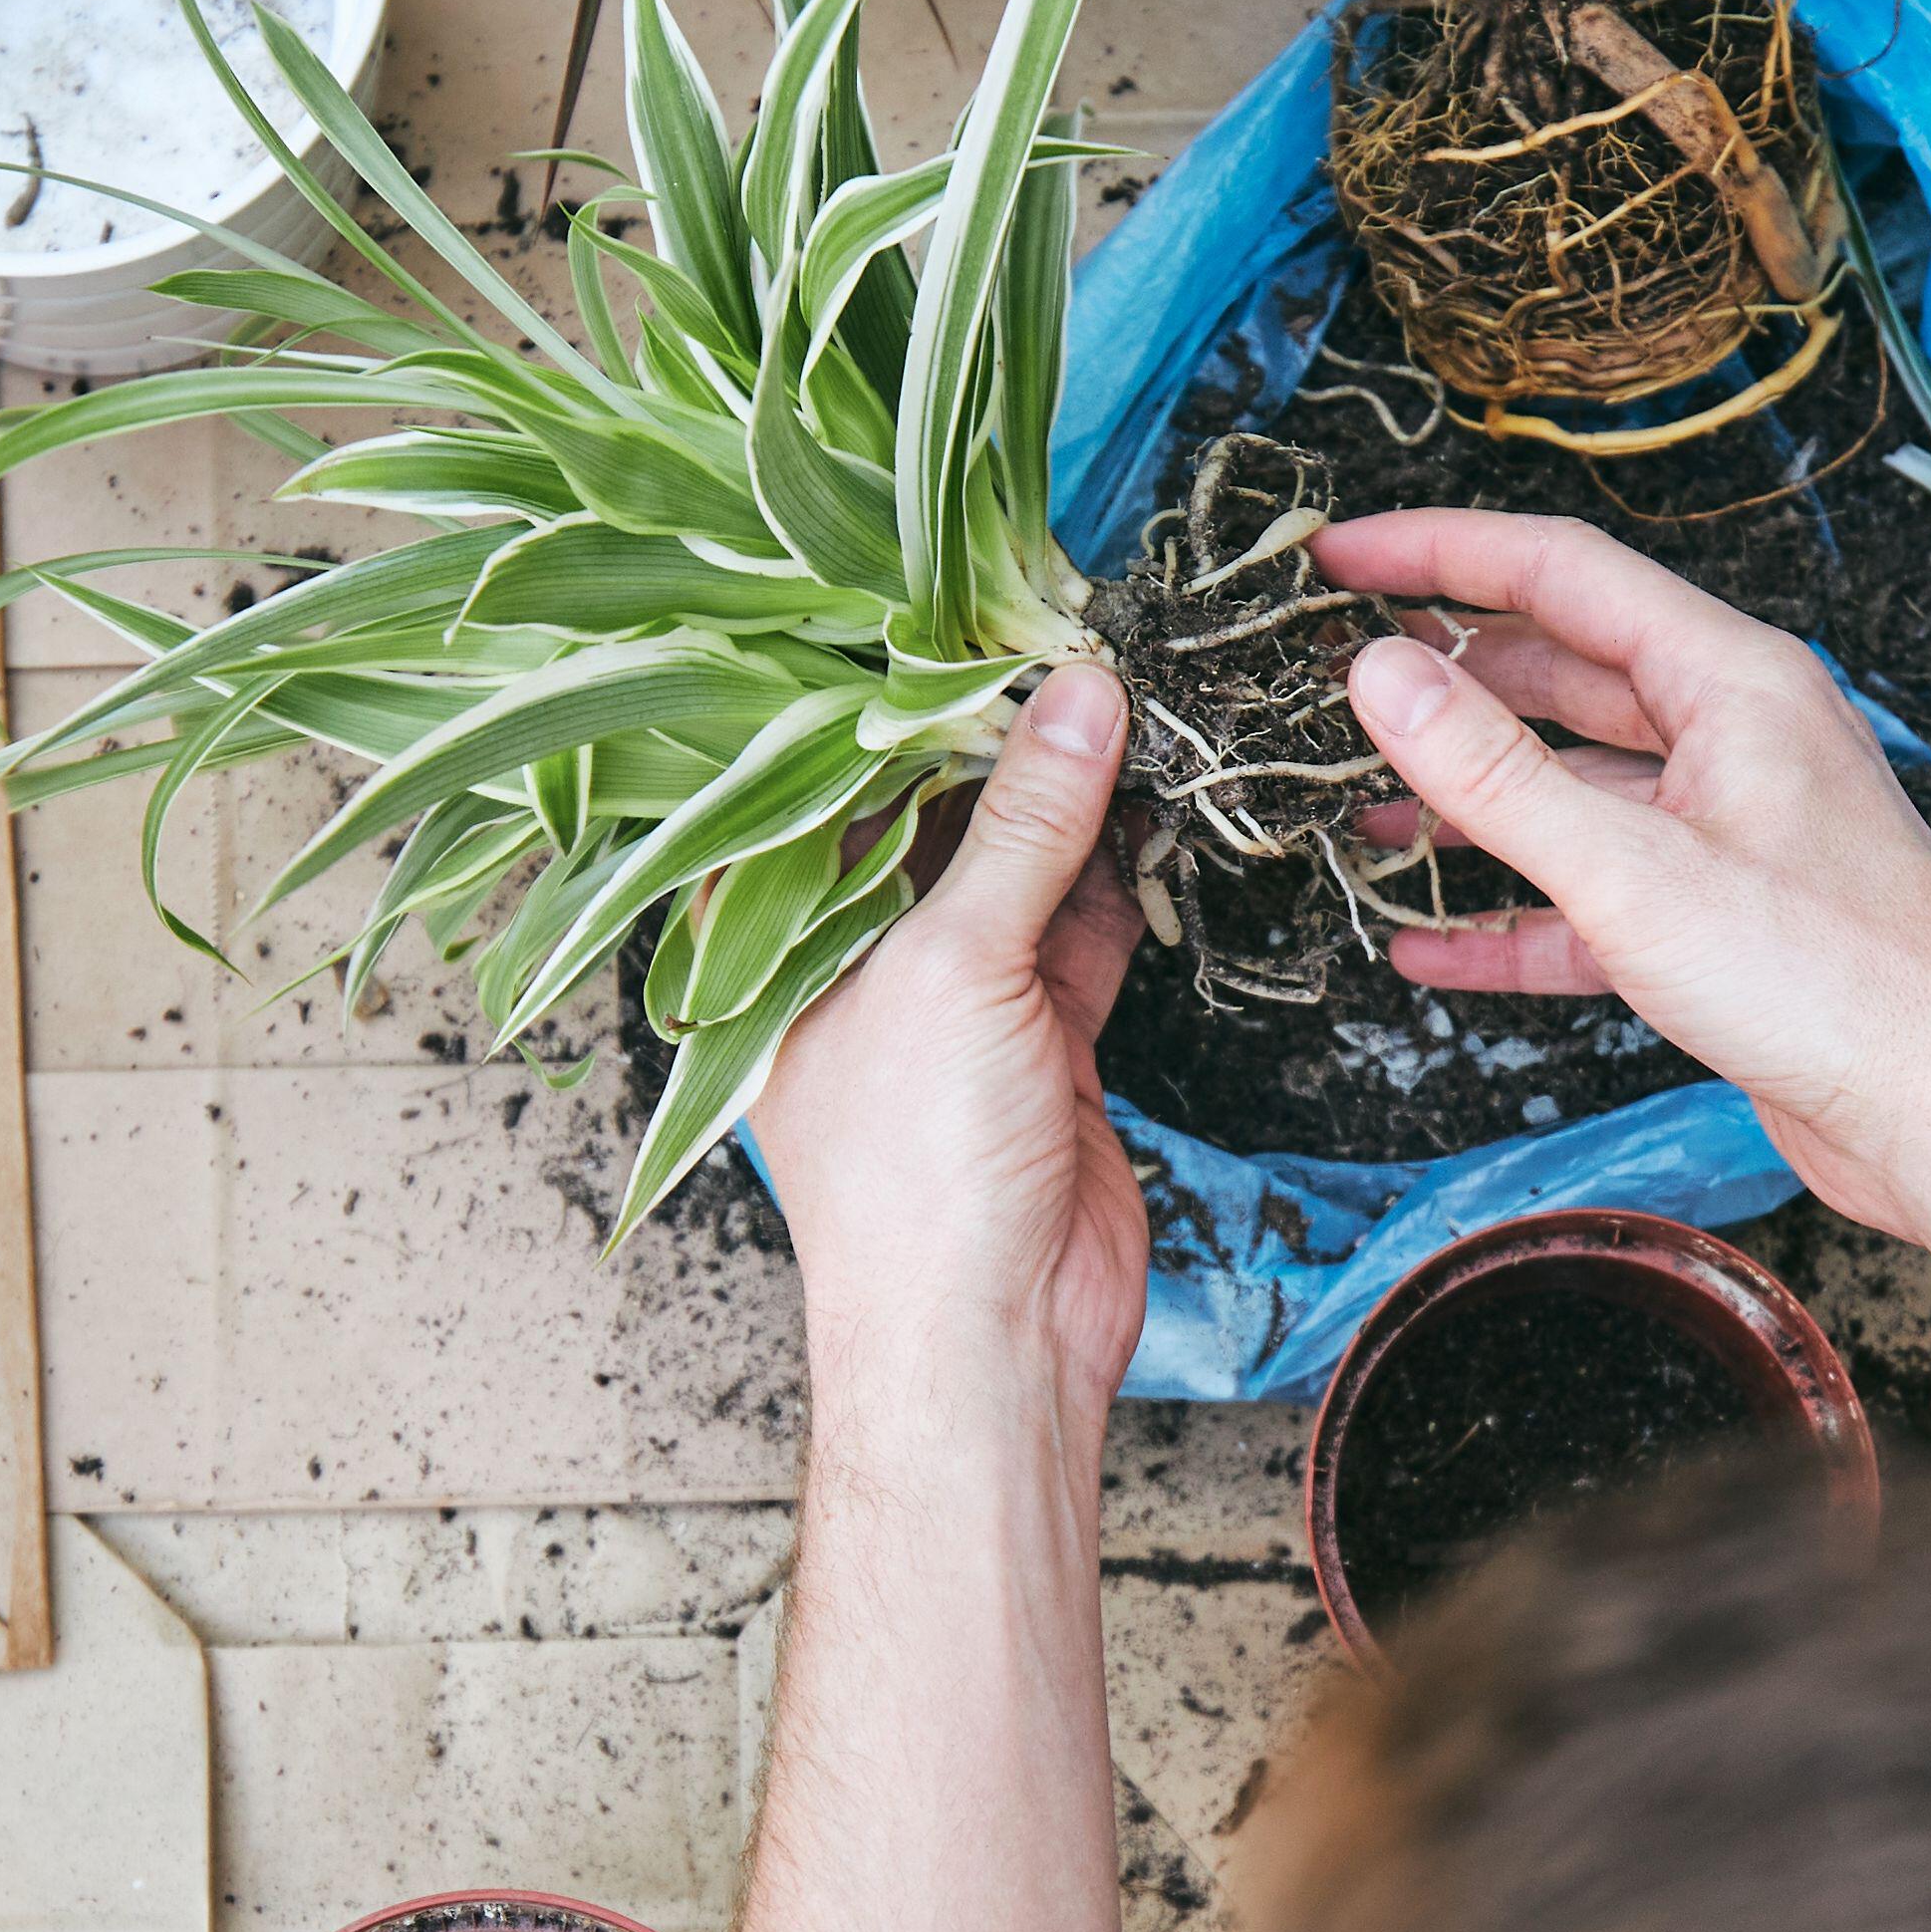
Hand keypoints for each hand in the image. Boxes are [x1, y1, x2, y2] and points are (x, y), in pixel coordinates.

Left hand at [746, 659, 1151, 1428]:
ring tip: (1130, 685)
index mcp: (772, 931)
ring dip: (1074, 789)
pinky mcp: (1038, 1033)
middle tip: (1068, 618)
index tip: (954, 588)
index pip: (813, 772)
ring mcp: (949, 992)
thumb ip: (1020, 828)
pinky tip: (1158, 789)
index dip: (879, 685)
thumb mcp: (956, 968)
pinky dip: (1119, 864)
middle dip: (998, 726)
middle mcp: (850, 951)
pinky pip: (1079, 920)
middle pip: (924, 804)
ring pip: (1014, 856)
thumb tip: (1077, 697)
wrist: (990, 1343)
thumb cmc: (912, 1180)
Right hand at [1320, 509, 1930, 1245]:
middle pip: (1561, 672)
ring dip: (1471, 803)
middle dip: (1444, 679)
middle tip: (1331, 685)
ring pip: (1574, 786)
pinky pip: (1595, 895)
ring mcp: (1731, 826)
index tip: (1334, 558)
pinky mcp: (1724, 919)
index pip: (1559, 572)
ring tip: (1363, 820)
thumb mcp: (1632, 871)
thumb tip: (1379, 674)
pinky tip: (1431, 947)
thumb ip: (1494, 774)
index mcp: (1731, 680)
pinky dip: (1515, 915)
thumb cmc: (1833, 982)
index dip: (1437, 552)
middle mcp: (1735, 734)